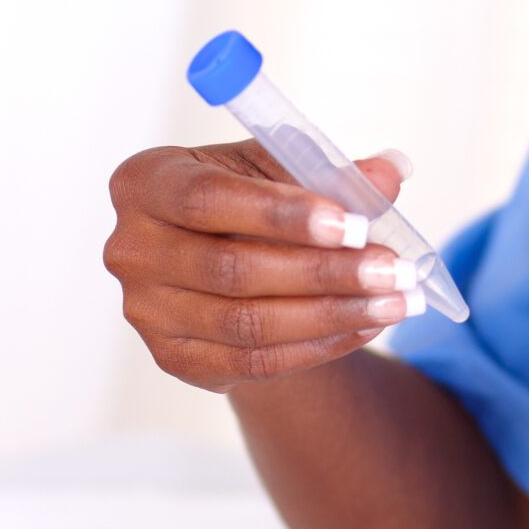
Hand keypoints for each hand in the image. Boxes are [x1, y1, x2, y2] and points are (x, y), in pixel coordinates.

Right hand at [104, 139, 422, 391]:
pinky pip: (254, 361)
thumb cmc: (248, 197)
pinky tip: (366, 324)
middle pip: (232, 270)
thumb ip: (330, 170)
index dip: (282, 214)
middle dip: (326, 273)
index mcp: (147, 181)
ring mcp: (147, 311)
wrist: (225, 256)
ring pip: (248, 324)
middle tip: (396, 269)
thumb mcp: (281, 167)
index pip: (207, 200)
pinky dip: (319, 346)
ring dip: (333, 315)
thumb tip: (390, 173)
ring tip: (397, 301)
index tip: (354, 225)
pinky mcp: (174, 357)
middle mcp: (132, 248)